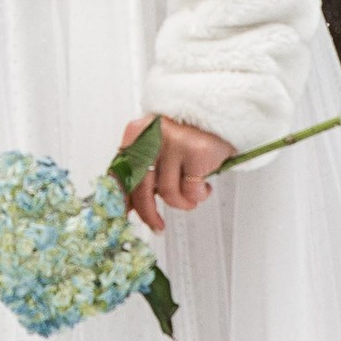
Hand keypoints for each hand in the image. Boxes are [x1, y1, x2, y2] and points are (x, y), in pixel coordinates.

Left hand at [117, 117, 231, 227]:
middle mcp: (152, 136)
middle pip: (141, 187)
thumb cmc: (187, 135)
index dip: (122, 199)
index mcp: (137, 134)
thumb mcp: (159, 146)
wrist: (219, 115)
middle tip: (157, 225)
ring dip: (182, 202)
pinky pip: (192, 190)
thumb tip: (128, 203)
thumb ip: (144, 169)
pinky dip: (199, 195)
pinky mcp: (196, 151)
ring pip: (168, 192)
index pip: (121, 173)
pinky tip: (205, 187)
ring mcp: (174, 143)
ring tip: (192, 196)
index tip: (124, 215)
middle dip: (149, 213)